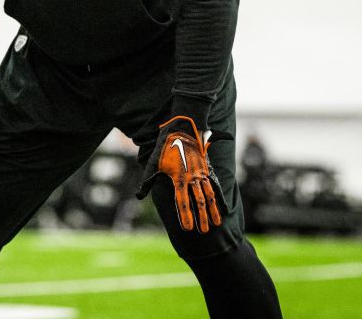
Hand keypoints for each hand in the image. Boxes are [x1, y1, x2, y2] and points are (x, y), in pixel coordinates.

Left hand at [138, 116, 225, 232]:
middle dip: (202, 218)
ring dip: (212, 212)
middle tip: (204, 233)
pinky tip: (223, 210)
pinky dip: (219, 199)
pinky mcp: (207, 170)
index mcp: (178, 178)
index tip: (187, 229)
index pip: (182, 201)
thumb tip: (139, 196)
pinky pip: (215, 187)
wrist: (182, 130)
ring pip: (209, 196)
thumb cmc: (165, 148)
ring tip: (215, 225)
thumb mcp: (153, 164)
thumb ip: (147, 181)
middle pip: (199, 202)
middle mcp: (192, 178)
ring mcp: (201, 174)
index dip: (185, 216)